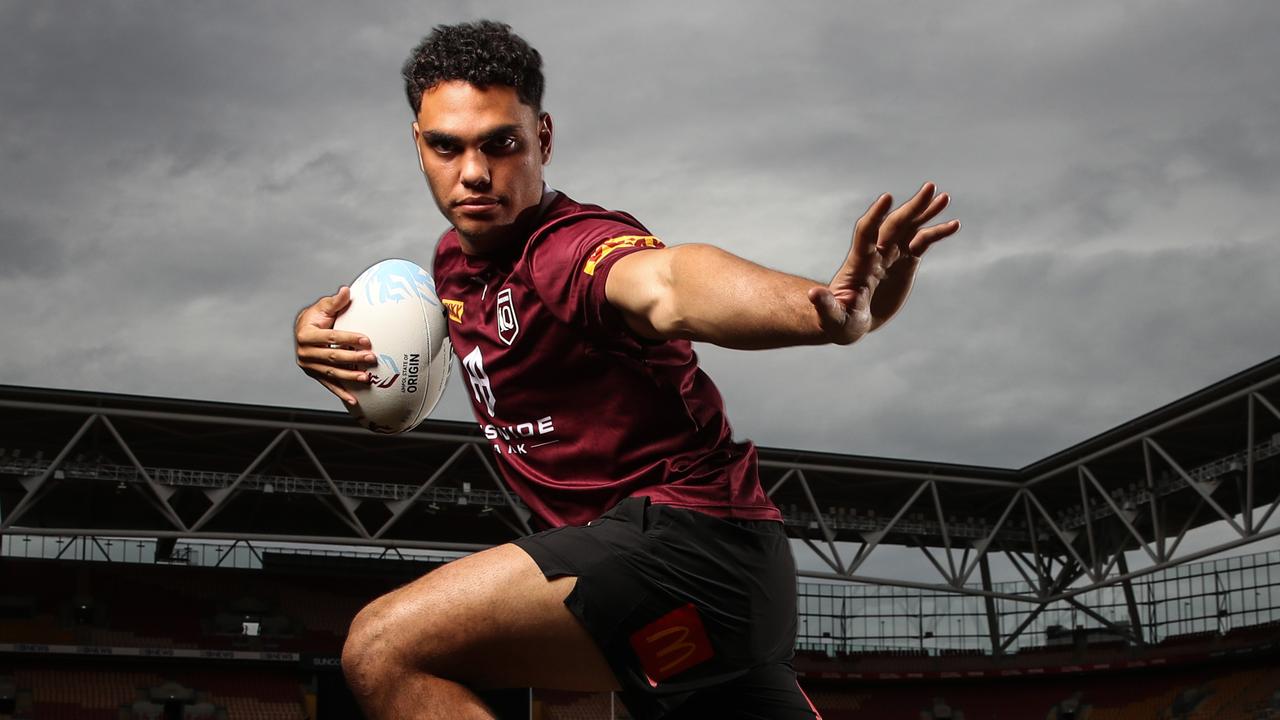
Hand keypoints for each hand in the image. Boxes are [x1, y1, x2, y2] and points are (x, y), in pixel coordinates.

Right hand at [293, 286, 375, 404]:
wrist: (302, 330)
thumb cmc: (316, 317)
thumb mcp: (323, 306)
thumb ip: (335, 301)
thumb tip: (346, 290)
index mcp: (306, 334)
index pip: (331, 337)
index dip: (349, 339)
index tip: (367, 340)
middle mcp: (305, 352)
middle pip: (333, 356)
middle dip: (353, 358)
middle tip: (372, 358)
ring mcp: (309, 365)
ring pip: (332, 372)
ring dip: (350, 376)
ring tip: (367, 378)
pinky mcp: (314, 374)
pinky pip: (329, 385)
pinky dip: (341, 392)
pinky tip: (354, 400)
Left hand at [808, 182, 959, 342]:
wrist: (851, 320)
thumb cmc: (838, 320)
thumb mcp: (832, 317)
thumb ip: (826, 306)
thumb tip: (814, 294)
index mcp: (859, 263)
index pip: (866, 233)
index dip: (875, 216)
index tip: (887, 198)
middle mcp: (876, 253)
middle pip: (894, 225)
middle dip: (911, 207)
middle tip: (930, 188)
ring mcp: (892, 255)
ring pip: (909, 228)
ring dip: (925, 212)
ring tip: (944, 196)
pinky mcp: (905, 262)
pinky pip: (922, 242)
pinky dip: (936, 233)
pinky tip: (954, 224)